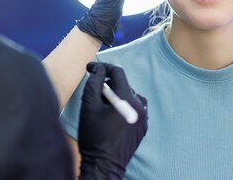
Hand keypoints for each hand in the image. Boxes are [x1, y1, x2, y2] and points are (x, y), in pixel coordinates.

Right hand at [78, 62, 147, 179]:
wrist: (103, 165)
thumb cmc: (94, 136)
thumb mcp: (89, 105)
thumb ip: (94, 82)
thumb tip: (98, 68)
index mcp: (128, 100)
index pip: (118, 73)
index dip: (103, 67)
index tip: (90, 68)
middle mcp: (140, 107)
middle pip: (123, 85)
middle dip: (108, 84)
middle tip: (93, 91)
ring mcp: (143, 118)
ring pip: (129, 96)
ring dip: (116, 95)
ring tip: (102, 106)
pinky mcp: (142, 128)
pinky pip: (134, 109)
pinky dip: (123, 107)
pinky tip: (111, 116)